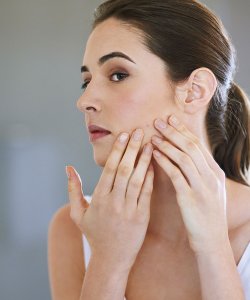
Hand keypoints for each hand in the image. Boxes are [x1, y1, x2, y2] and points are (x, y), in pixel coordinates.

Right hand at [66, 128, 153, 267]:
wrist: (111, 259)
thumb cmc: (94, 233)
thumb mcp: (77, 213)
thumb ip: (73, 189)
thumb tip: (68, 168)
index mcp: (99, 198)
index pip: (110, 168)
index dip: (118, 150)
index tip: (124, 135)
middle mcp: (114, 202)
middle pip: (125, 169)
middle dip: (132, 148)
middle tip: (140, 131)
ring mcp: (129, 209)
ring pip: (138, 179)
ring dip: (144, 159)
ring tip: (150, 143)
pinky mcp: (142, 217)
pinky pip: (147, 193)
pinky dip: (151, 177)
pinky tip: (154, 164)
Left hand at [151, 115, 227, 254]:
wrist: (212, 240)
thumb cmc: (207, 215)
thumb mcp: (210, 190)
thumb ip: (201, 172)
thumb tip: (187, 155)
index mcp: (215, 172)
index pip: (198, 145)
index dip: (183, 130)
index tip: (171, 118)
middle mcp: (211, 176)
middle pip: (191, 147)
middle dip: (173, 132)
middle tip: (158, 120)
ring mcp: (202, 186)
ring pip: (184, 158)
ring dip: (167, 145)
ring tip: (153, 136)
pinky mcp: (190, 197)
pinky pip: (176, 174)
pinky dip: (165, 162)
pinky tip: (154, 155)